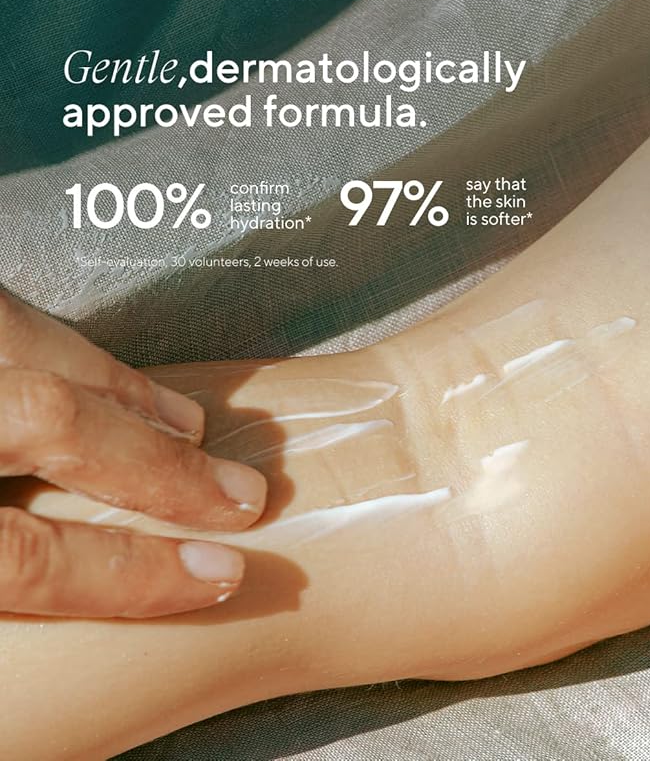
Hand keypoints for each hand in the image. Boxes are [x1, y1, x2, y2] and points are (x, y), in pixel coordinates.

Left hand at [0, 291, 265, 617]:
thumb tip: (55, 695)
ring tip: (185, 423)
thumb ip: (9, 615)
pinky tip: (91, 368)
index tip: (218, 573)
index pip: (27, 557)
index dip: (134, 570)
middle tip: (239, 490)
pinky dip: (61, 341)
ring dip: (124, 387)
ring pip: (30, 349)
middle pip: (51, 421)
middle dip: (160, 459)